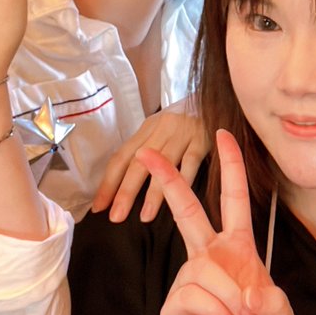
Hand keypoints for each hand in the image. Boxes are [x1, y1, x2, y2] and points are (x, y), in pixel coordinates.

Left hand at [93, 105, 208, 221]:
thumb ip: (148, 148)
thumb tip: (124, 183)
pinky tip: (179, 200)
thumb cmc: (188, 119)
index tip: (99, 206)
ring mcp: (183, 132)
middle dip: (125, 192)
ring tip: (145, 216)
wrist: (216, 97)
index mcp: (148, 127)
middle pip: (139, 162)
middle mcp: (162, 128)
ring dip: (154, 193)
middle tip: (116, 217)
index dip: (108, 182)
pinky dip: (184, 181)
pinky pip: (191, 162)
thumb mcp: (163, 128)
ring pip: (164, 164)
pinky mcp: (203, 137)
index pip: (121, 157)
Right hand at [140, 130, 292, 314]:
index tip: (223, 133)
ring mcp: (189, 276)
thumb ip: (269, 302)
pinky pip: (192, 296)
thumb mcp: (275, 310)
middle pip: (187, 209)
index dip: (231, 165)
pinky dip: (213, 312)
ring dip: (227, 299)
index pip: (233, 197)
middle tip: (147, 153)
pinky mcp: (173, 302)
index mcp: (236, 245)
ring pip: (203, 270)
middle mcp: (208, 253)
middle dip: (168, 179)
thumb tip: (248, 297)